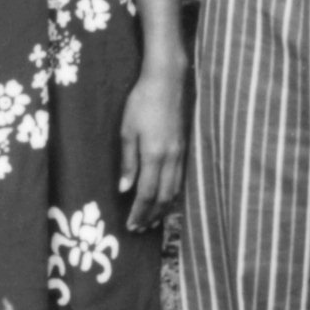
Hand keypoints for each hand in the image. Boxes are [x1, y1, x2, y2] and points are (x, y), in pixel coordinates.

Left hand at [119, 67, 185, 231]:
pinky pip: (180, 178)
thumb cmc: (142, 102)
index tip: (131, 225)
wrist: (167, 80)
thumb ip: (128, 162)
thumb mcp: (127, 131)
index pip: (147, 193)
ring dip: (163, 207)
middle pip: (164, 196)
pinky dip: (172, 193)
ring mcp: (181, 152)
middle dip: (152, 215)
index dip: (139, 212)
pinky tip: (165, 196)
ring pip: (175, 189)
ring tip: (152, 218)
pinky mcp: (185, 146)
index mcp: (155, 155)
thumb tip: (124, 188)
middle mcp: (171, 158)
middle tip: (140, 228)